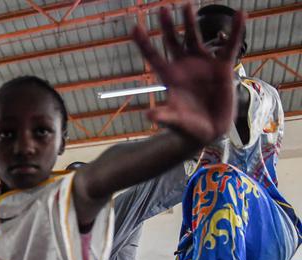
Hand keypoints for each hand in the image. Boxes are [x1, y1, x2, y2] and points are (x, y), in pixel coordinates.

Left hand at [133, 3, 242, 144]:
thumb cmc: (187, 126)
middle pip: (173, 41)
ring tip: (187, 5)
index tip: (135, 27)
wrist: (209, 131)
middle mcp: (184, 66)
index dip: (144, 43)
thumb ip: (164, 116)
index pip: (153, 56)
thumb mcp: (175, 121)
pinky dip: (235, 32)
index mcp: (169, 77)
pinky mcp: (222, 67)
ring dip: (191, 22)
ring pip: (195, 38)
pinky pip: (229, 47)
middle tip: (162, 8)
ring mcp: (202, 64)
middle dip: (167, 26)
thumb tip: (149, 115)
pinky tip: (240, 16)